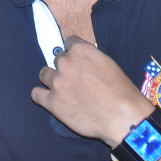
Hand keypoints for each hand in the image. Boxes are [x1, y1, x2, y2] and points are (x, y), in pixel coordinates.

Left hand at [31, 36, 153, 146]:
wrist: (123, 118)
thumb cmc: (122, 93)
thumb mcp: (109, 65)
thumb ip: (90, 58)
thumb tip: (81, 60)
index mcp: (81, 51)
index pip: (69, 42)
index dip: (74, 52)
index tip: (78, 61)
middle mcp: (65, 63)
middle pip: (58, 60)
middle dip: (65, 68)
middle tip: (76, 80)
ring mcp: (57, 82)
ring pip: (44, 74)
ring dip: (52, 80)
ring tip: (63, 90)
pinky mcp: (52, 101)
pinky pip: (36, 94)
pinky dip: (42, 96)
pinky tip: (50, 99)